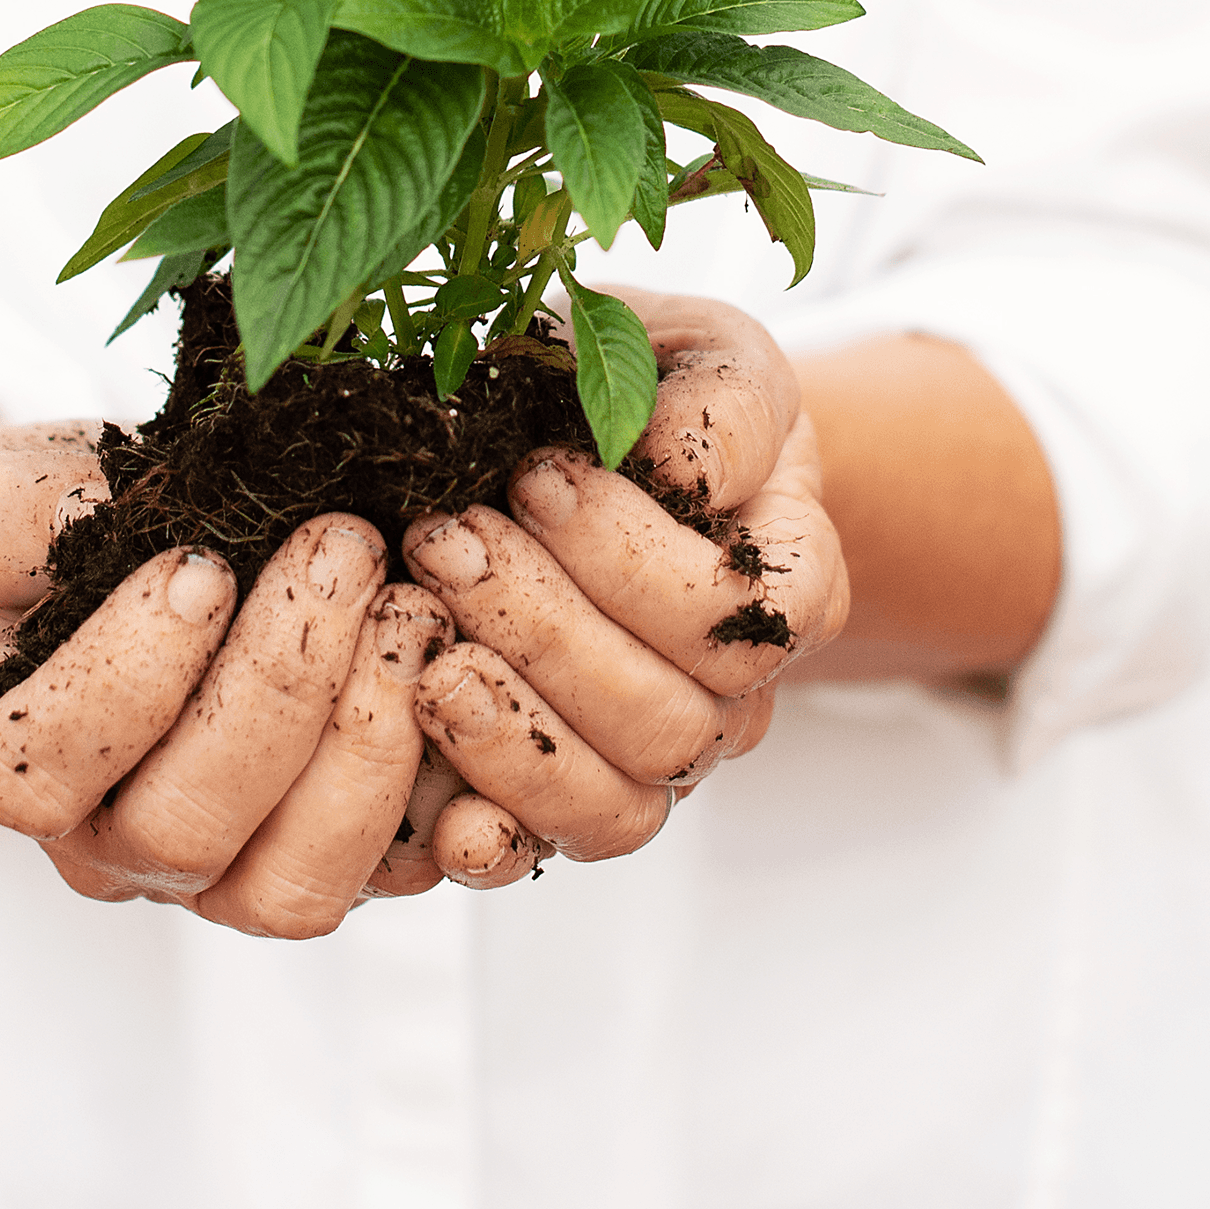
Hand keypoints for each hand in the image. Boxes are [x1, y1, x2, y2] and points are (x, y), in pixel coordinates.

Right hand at [0, 424, 453, 936]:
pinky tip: (476, 699)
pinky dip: (459, 809)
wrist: (164, 550)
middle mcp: (120, 846)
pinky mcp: (353, 863)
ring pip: (297, 885)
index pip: (40, 773)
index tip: (203, 563)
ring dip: (368, 740)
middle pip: (186, 830)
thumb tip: (85, 516)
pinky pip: (412, 875)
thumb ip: (7, 513)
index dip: (129, 677)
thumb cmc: (69, 535)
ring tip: (411, 605)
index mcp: (18, 762)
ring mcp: (237, 871)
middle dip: (278, 684)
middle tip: (342, 549)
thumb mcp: (5, 496)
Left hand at [401, 292, 849, 883]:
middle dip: (545, 627)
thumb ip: (720, 401)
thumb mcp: (700, 352)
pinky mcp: (550, 801)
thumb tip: (679, 471)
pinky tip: (426, 774)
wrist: (572, 436)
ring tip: (421, 617)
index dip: (636, 559)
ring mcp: (645, 760)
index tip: (535, 470)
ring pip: (614, 806)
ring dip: (505, 718)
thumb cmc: (640, 387)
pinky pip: (532, 857)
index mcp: (788, 584)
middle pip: (672, 718)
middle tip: (446, 536)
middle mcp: (731, 696)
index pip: (747, 618)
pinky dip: (478, 830)